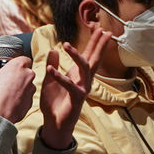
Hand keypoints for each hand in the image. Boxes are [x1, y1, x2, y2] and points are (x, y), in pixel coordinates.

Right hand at [0, 52, 35, 123]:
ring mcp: (31, 90)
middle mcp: (28, 76)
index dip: (16, 63)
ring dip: (20, 87)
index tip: (9, 68)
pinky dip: (20, 98)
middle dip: (18, 75)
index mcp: (19, 66)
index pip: (24, 59)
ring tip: (7, 93)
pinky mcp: (31, 102)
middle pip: (26, 72)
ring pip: (27, 85)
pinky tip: (9, 101)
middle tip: (6, 80)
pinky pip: (26, 97)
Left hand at [38, 28, 108, 149]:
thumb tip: (53, 49)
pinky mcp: (76, 99)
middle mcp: (84, 80)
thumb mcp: (49, 80)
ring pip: (84, 69)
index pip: (88, 55)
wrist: (54, 124)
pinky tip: (51, 70)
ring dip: (75, 56)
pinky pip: (70, 85)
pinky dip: (60, 77)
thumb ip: (52, 65)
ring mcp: (82, 89)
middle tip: (104, 30)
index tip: (100, 29)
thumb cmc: (54, 103)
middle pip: (93, 59)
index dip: (94, 42)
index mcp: (78, 75)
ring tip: (66, 44)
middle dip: (98, 45)